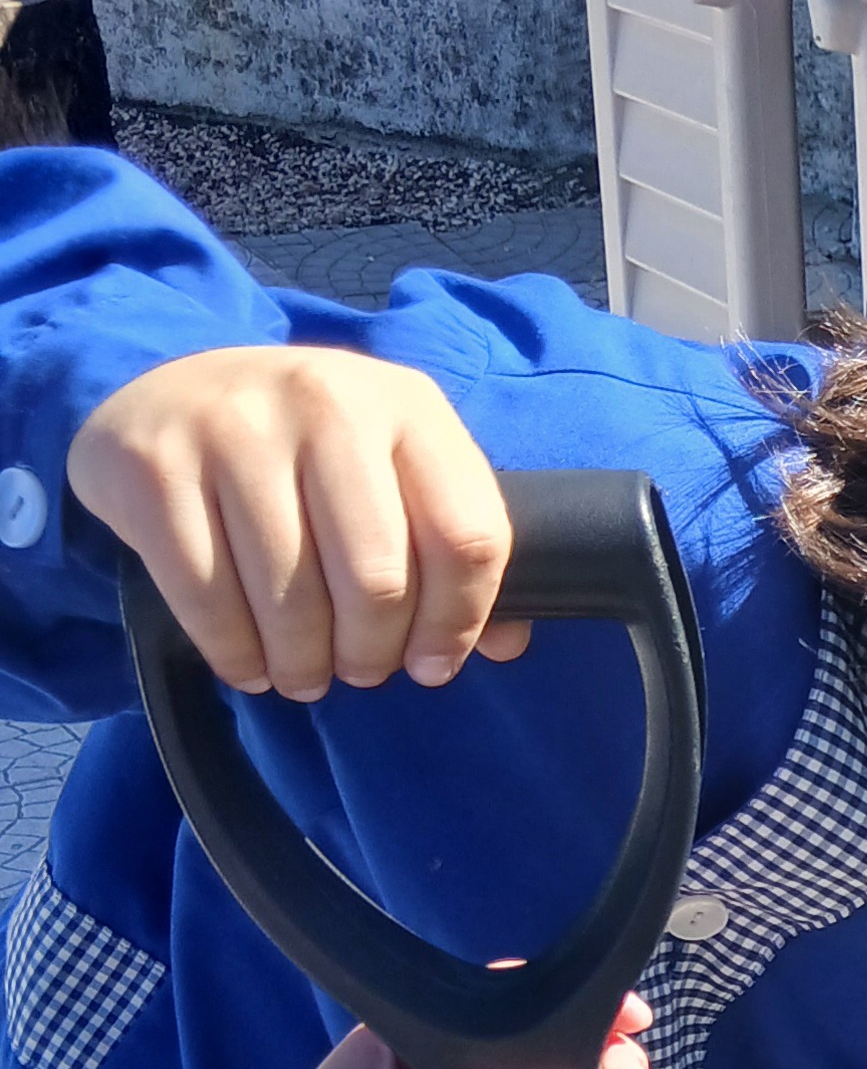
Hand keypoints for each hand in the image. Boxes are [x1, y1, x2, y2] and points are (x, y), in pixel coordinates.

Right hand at [67, 345, 528, 696]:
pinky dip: (236, 654)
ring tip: (304, 674)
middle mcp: (325, 401)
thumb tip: (507, 645)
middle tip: (360, 671)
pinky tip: (250, 662)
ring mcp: (235, 427)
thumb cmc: (306, 453)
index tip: (434, 664)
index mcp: (407, 405)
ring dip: (303, 664)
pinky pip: (209, 599)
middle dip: (373, 653)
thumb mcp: (393, 472)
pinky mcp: (157, 466)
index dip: (460, 622)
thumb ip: (452, 545)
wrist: (171, 394)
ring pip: (291, 600)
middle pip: (379, 580)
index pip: (469, 537)